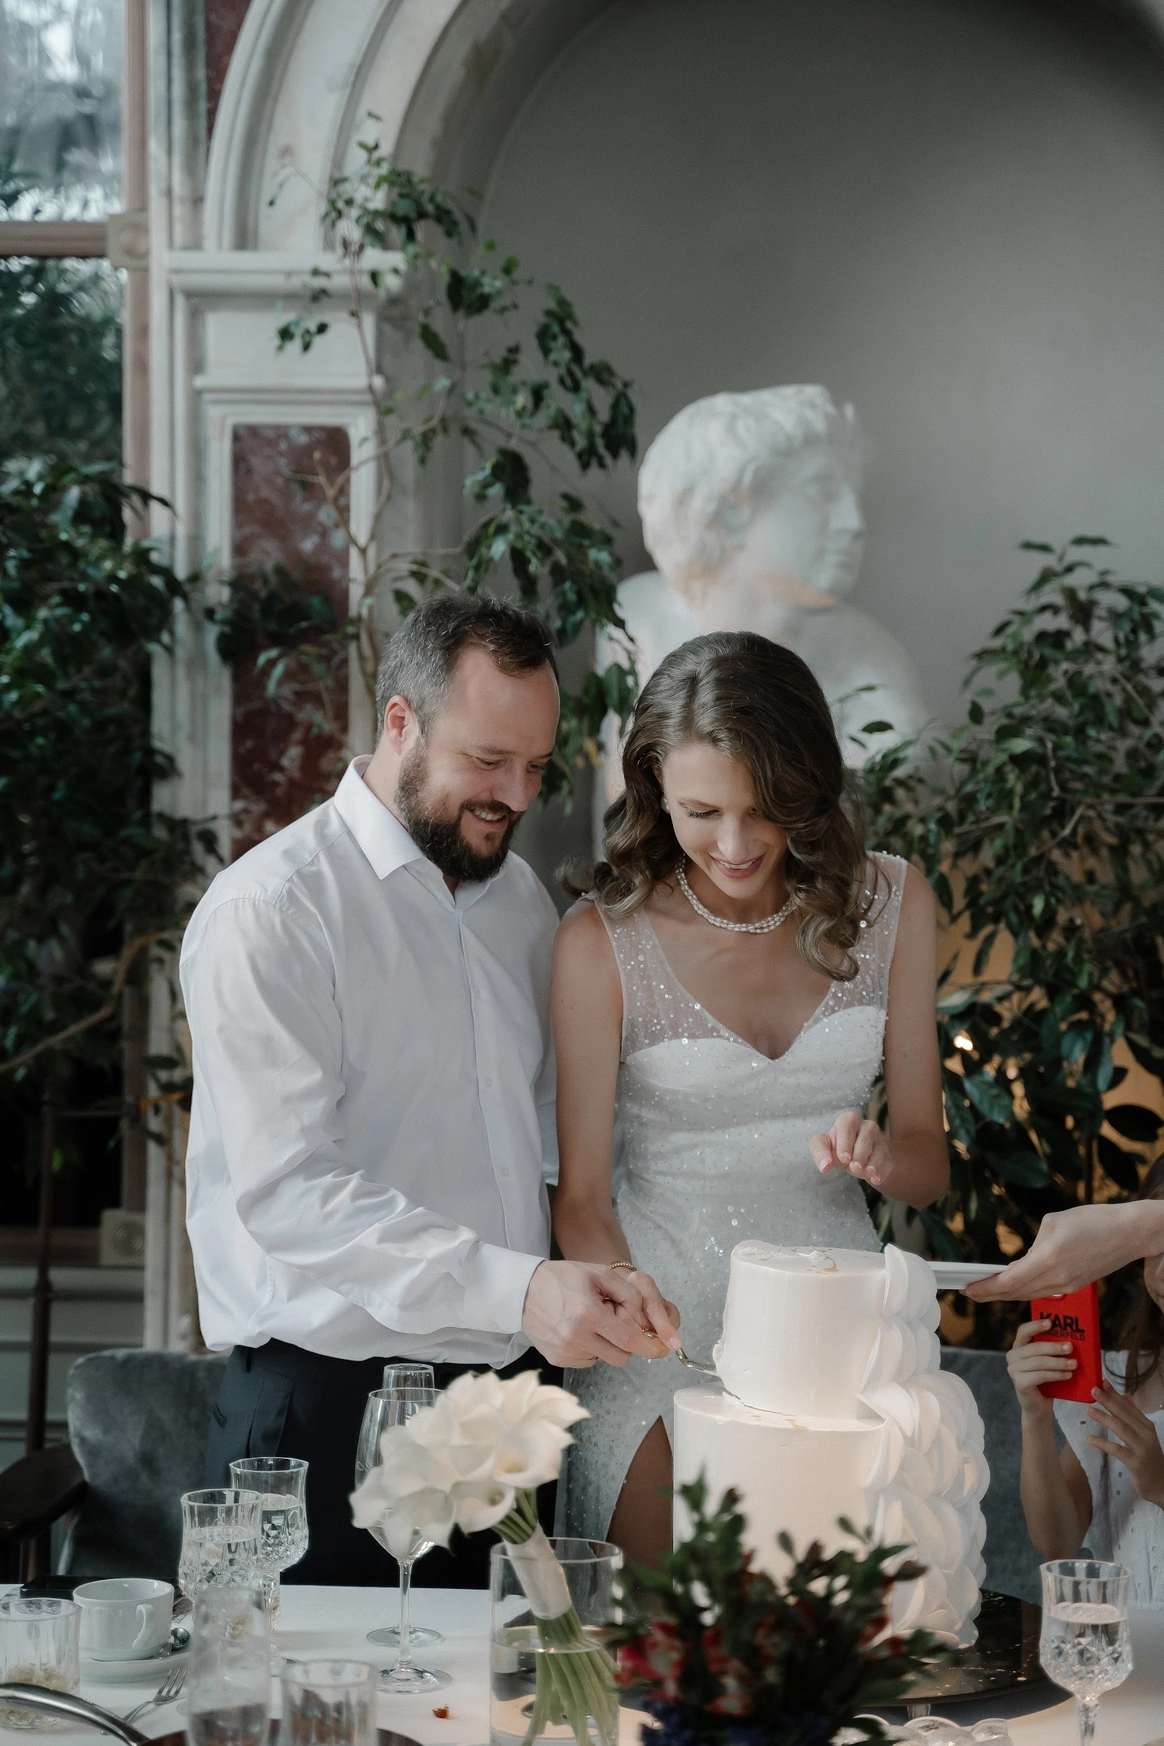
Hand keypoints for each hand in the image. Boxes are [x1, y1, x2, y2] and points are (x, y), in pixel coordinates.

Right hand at [521, 1261, 681, 1368]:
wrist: (522, 1289)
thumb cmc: (563, 1278)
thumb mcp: (599, 1274)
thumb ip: (629, 1294)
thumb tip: (647, 1320)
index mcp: (588, 1314)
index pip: (628, 1340)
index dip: (650, 1347)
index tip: (664, 1348)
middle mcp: (575, 1337)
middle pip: (621, 1355)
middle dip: (627, 1343)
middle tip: (618, 1323)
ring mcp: (565, 1351)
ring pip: (604, 1358)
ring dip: (607, 1344)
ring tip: (592, 1322)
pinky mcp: (557, 1359)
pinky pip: (587, 1359)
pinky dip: (590, 1347)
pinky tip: (578, 1329)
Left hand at [810, 1112, 890, 1187]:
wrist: (851, 1158)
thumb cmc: (835, 1147)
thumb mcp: (822, 1146)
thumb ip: (819, 1152)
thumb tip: (825, 1166)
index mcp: (848, 1120)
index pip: (848, 1125)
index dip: (846, 1142)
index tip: (844, 1158)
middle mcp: (866, 1126)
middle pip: (866, 1137)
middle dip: (860, 1154)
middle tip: (854, 1168)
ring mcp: (879, 1140)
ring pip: (880, 1148)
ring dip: (874, 1163)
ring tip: (867, 1173)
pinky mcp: (887, 1154)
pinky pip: (888, 1161)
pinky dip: (883, 1171)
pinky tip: (876, 1179)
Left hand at [965, 1203, 1163, 1300]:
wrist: (1129, 1233)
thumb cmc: (1092, 1220)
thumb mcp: (1053, 1223)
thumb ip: (1033, 1246)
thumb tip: (1023, 1264)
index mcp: (1048, 1259)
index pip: (1009, 1282)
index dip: (985, 1288)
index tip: (967, 1289)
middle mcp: (1057, 1278)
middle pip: (1016, 1293)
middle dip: (990, 1294)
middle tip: (969, 1292)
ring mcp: (1068, 1286)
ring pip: (1029, 1294)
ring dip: (1006, 1294)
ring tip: (986, 1290)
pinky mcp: (1075, 1285)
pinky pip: (1044, 1291)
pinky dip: (1025, 1289)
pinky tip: (1014, 1285)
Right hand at [1007, 1319, 1074, 1421]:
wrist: (1039, 1406)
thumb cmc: (1046, 1380)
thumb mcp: (1047, 1361)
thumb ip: (1052, 1350)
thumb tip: (1071, 1340)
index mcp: (1018, 1346)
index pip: (1023, 1331)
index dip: (1035, 1325)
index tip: (1050, 1322)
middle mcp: (1012, 1356)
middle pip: (1034, 1348)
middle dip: (1054, 1347)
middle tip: (1070, 1347)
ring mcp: (1014, 1370)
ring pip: (1039, 1362)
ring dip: (1059, 1363)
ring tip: (1073, 1364)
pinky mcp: (1020, 1383)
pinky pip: (1040, 1376)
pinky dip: (1056, 1375)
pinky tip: (1068, 1375)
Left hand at [1086, 1380, 1163, 1506]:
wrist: (1161, 1484)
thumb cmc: (1149, 1457)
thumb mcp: (1144, 1434)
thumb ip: (1134, 1416)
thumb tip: (1126, 1395)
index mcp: (1147, 1425)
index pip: (1129, 1407)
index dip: (1115, 1394)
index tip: (1102, 1382)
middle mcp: (1146, 1434)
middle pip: (1125, 1414)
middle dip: (1108, 1401)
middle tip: (1093, 1389)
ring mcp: (1141, 1448)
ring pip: (1121, 1428)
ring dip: (1104, 1418)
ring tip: (1089, 1409)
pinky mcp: (1135, 1463)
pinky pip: (1118, 1450)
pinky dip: (1104, 1444)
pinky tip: (1091, 1439)